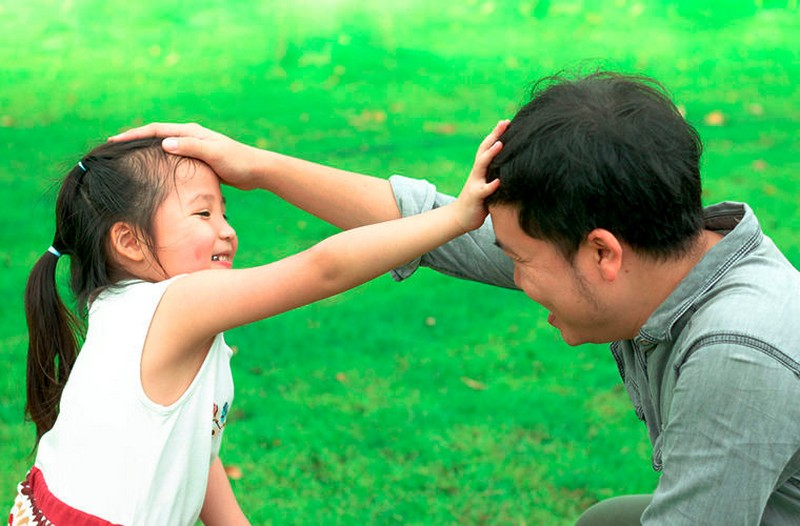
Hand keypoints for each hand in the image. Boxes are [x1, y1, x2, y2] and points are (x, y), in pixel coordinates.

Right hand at [109, 123, 263, 190]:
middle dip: (135, 140)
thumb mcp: (213, 154)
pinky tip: (153, 171)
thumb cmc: (237, 161)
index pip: (156, 130)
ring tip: (128, 158)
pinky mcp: (199, 160)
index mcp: (191, 132)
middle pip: (156, 136)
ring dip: (146, 150)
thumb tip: (164, 144)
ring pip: (164, 148)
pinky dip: (160, 161)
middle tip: (114, 148)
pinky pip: (174, 158)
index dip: (135, 135)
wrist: (256, 170)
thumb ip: (191, 148)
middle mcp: (191, 136)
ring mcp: (195, 148)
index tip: (115, 140)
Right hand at [454, 120, 508, 230]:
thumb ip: (496, 174)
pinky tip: (498, 182)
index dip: (496, 133)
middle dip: (494, 136)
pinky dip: (490, 186)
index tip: (506, 121)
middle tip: (504, 123)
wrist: (460, 217)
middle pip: (484, 150)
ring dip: (490, 155)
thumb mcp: (488, 184)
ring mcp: (475, 183)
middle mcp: (477, 172)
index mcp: (481, 168)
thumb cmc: (479, 200)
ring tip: (500, 144)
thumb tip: (513, 165)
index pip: (488, 146)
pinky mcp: (475, 197)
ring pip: (481, 166)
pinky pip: (483, 190)